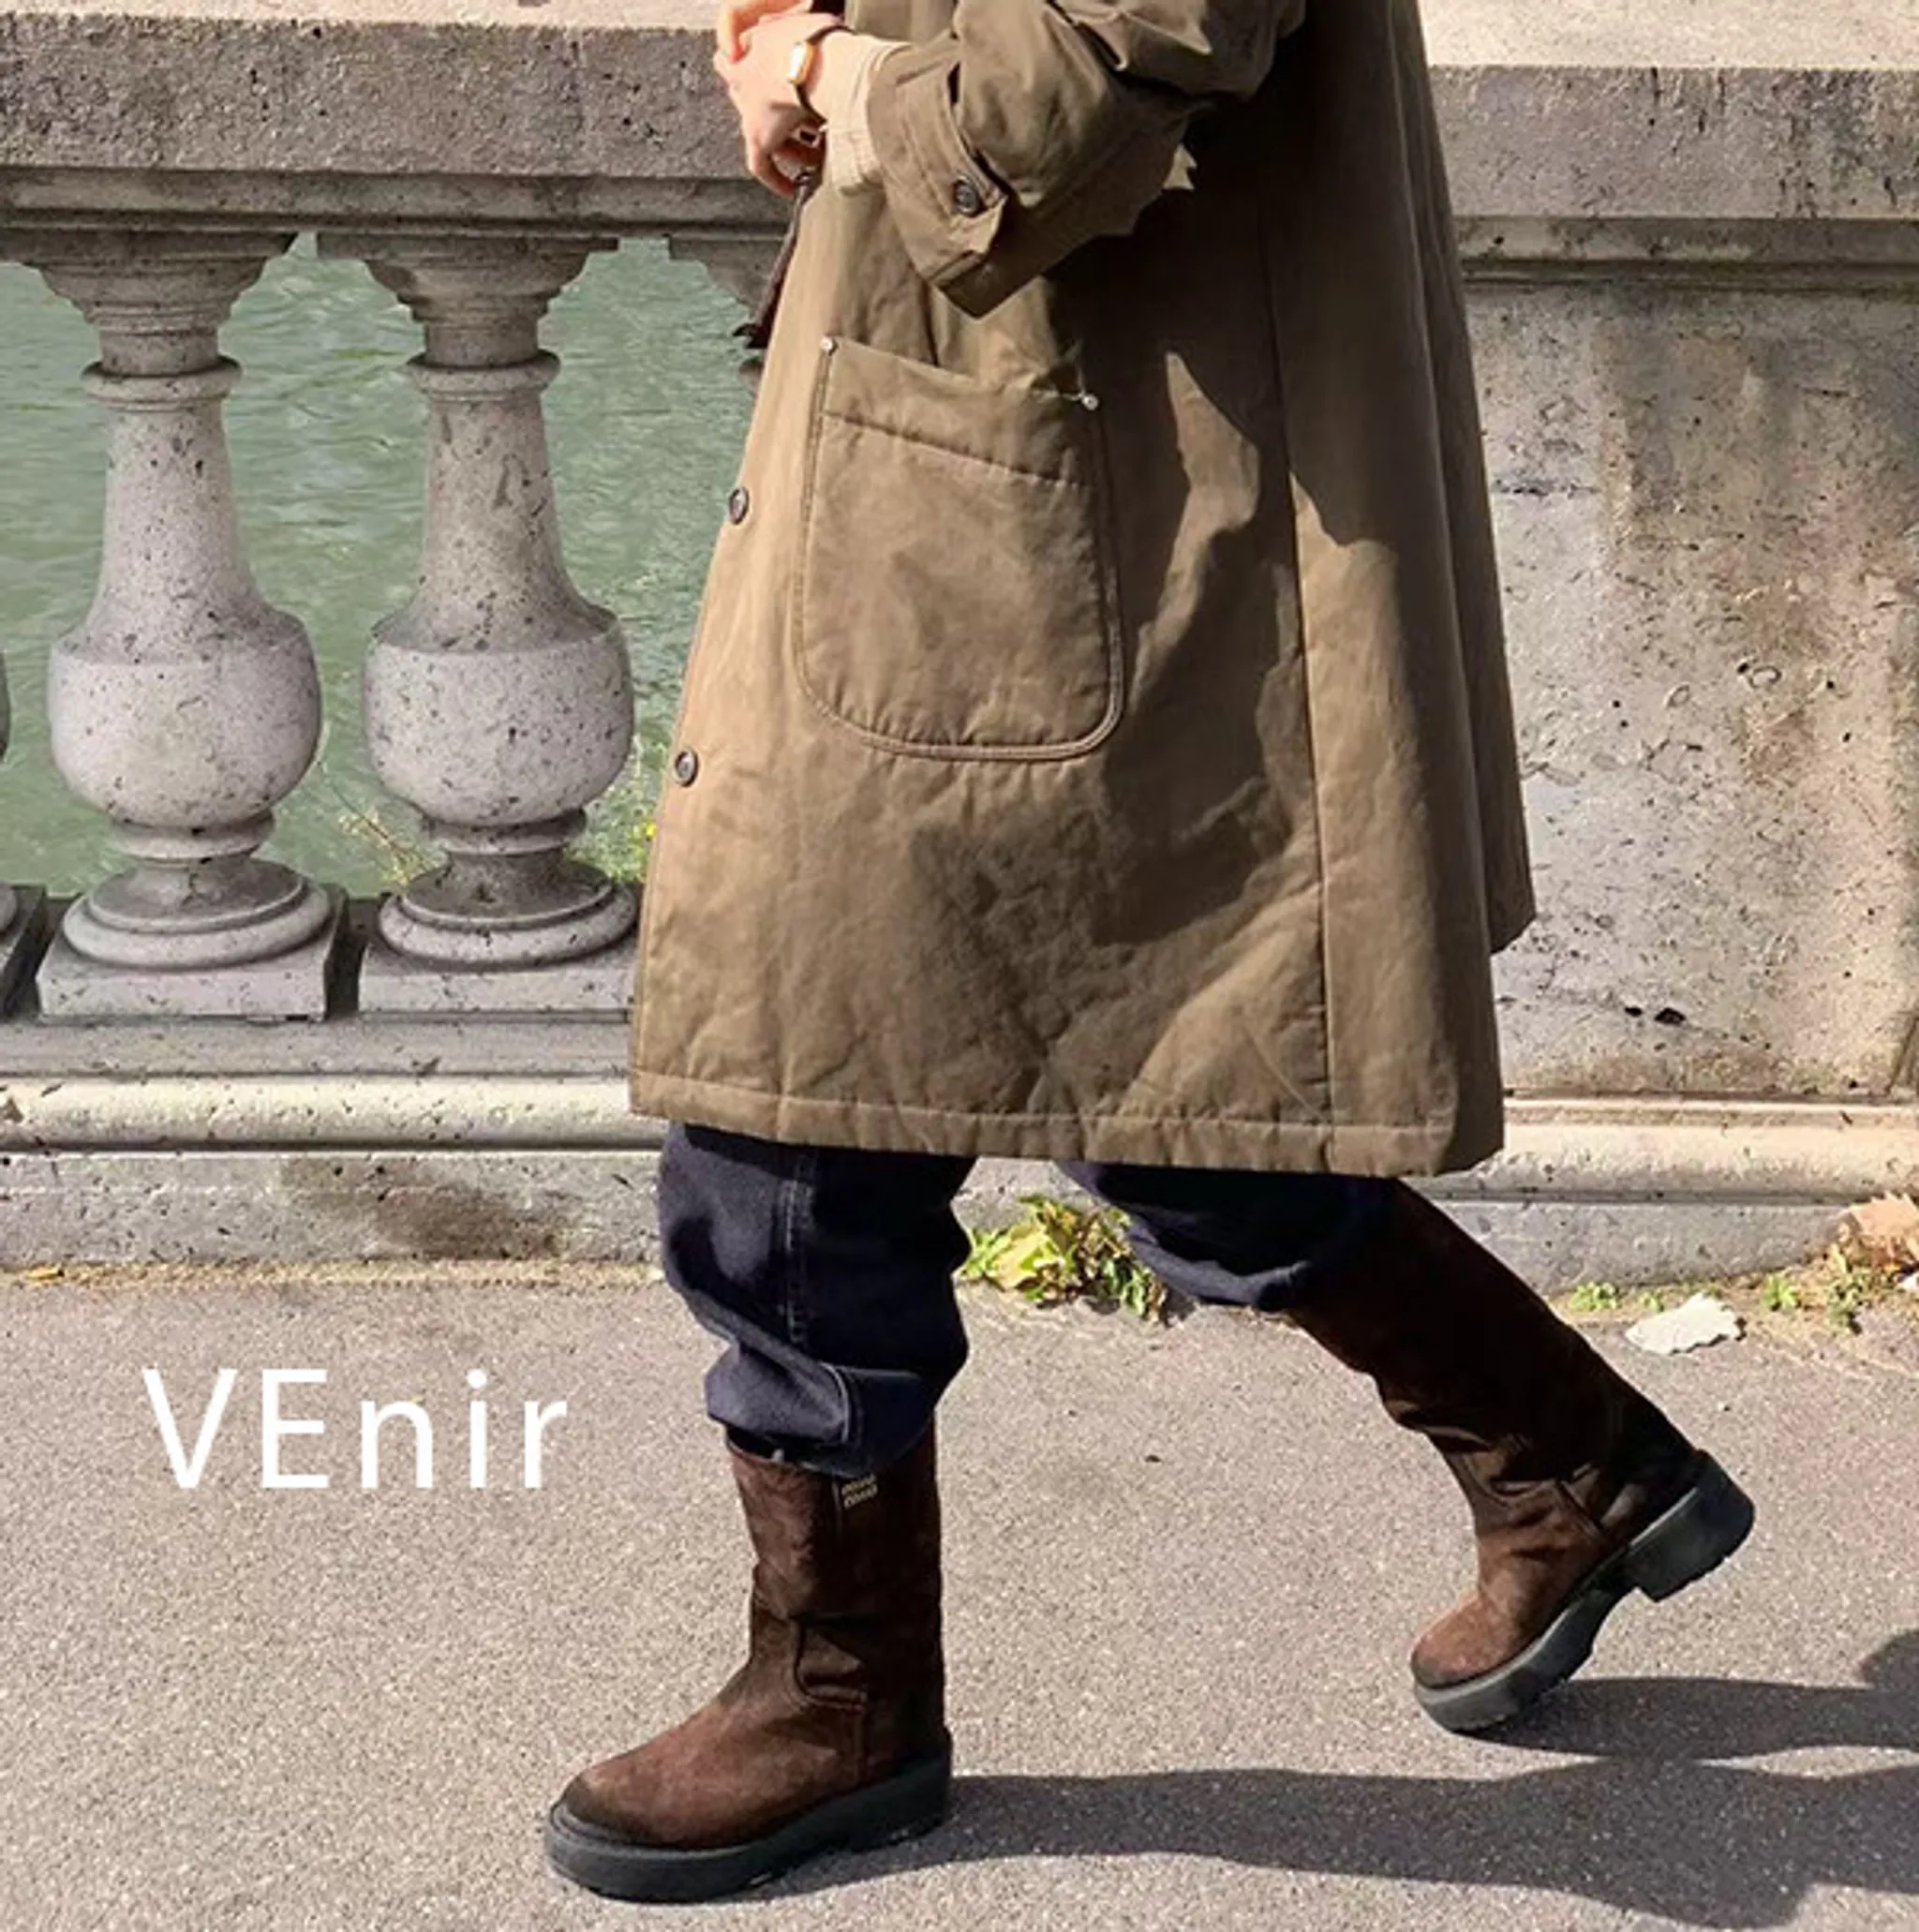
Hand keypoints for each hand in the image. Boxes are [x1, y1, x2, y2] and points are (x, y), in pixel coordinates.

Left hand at [713, 11, 837, 196]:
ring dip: (787, 143)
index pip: (747, 52)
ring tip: (810, 154)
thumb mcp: (812, 22)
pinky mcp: (759, 138)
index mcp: (755, 42)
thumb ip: (809, 31)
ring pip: (759, 129)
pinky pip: (762, 165)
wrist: (820, 63)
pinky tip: (790, 188)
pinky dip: (776, 179)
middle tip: (796, 119)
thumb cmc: (822, 42)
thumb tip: (822, 34)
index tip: (779, 74)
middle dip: (771, 108)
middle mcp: (744, 76)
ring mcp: (749, 108)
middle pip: (747, 95)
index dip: (763, 65)